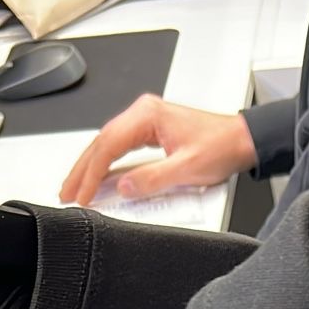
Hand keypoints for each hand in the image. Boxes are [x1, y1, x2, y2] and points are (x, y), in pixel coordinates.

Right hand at [60, 96, 257, 206]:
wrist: (241, 140)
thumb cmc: (221, 146)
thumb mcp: (187, 169)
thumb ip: (153, 178)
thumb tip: (124, 187)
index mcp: (147, 115)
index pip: (109, 146)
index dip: (92, 174)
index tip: (82, 194)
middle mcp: (143, 113)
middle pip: (101, 142)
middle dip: (82, 170)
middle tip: (67, 192)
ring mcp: (145, 120)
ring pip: (107, 143)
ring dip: (90, 166)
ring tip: (75, 187)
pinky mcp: (150, 130)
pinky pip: (119, 146)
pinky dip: (105, 162)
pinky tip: (97, 176)